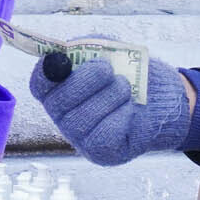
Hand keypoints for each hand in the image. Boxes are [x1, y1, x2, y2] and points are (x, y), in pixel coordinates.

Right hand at [32, 52, 194, 166]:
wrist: (160, 97)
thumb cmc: (128, 71)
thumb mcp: (109, 49)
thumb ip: (88, 47)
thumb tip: (68, 51)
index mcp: (58, 88)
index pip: (39, 84)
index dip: (46, 73)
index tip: (63, 60)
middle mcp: (63, 115)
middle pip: (58, 102)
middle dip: (85, 81)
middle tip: (108, 70)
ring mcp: (80, 137)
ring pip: (82, 120)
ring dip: (109, 96)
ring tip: (126, 88)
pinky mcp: (100, 152)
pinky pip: (103, 136)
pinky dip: (120, 116)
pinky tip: (129, 110)